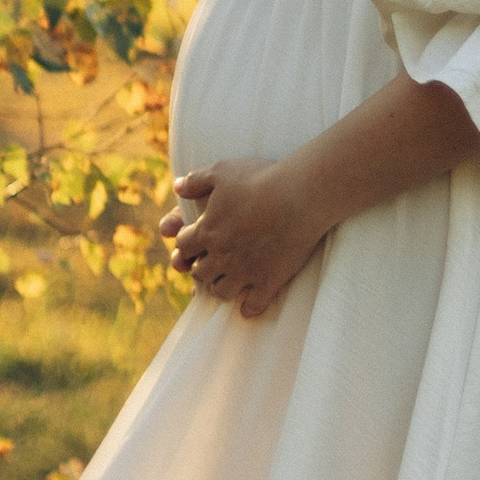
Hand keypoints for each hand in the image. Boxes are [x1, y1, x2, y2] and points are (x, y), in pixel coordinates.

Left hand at [159, 158, 325, 319]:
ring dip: (219, 287)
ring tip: (227, 280)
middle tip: (209, 262)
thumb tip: (177, 187)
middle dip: (201, 267)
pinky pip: (253, 305)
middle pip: (199, 272)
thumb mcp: (223, 171)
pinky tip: (248, 305)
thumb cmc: (261, 179)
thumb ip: (196, 180)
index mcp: (207, 231)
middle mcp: (221, 256)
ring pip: (221, 292)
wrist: (301, 195)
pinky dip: (248, 308)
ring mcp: (245, 272)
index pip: (183, 246)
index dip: (186, 244)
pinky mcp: (269, 281)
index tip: (194, 241)